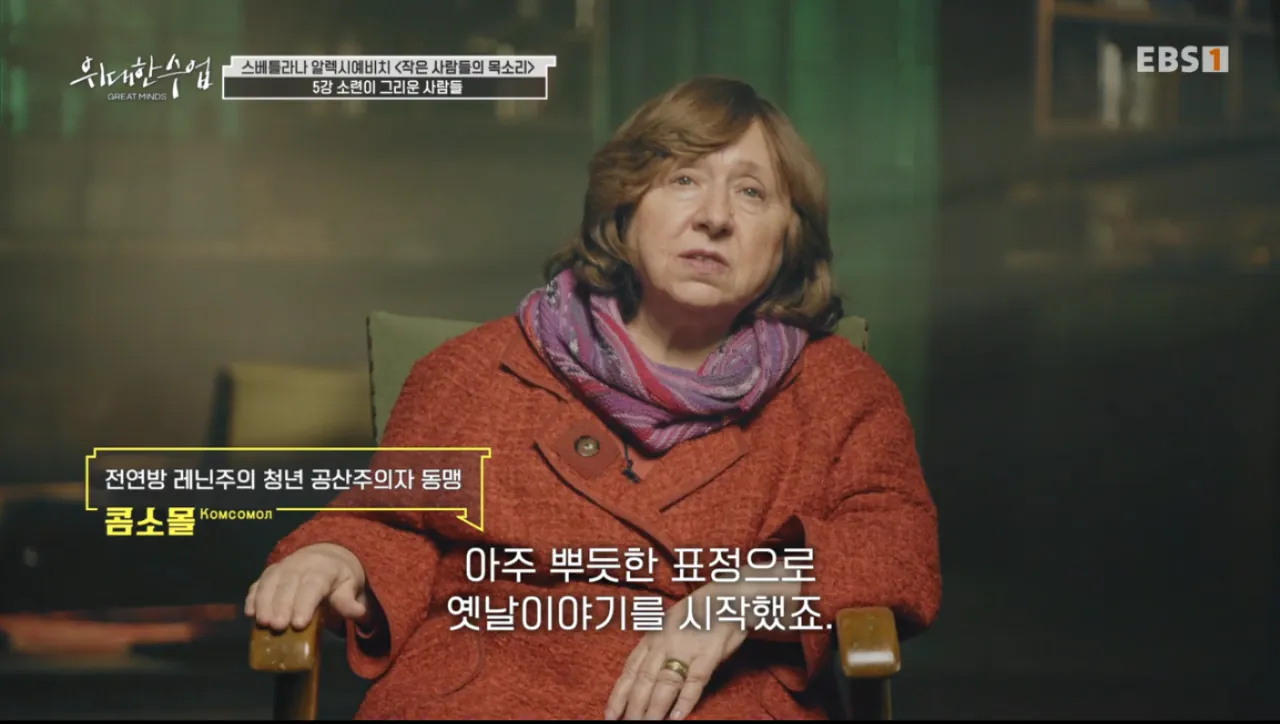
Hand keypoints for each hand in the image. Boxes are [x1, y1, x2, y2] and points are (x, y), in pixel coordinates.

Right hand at [245, 543, 372, 631]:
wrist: (326, 555)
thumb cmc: (339, 577)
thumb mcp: (351, 585)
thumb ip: (350, 600)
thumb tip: (359, 613)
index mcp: (323, 568)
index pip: (313, 584)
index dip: (304, 603)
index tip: (299, 623)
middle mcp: (300, 565)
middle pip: (288, 584)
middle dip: (281, 605)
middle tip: (277, 627)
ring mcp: (283, 567)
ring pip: (270, 581)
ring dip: (264, 602)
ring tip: (262, 623)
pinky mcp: (270, 574)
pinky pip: (258, 582)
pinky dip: (252, 597)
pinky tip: (249, 613)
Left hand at [605, 586, 747, 720]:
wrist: (727, 596)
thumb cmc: (698, 612)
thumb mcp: (668, 623)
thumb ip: (656, 645)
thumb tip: (643, 671)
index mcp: (652, 637)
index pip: (630, 670)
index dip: (619, 695)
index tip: (609, 714)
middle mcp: (664, 644)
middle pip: (644, 681)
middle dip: (633, 708)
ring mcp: (685, 649)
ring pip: (664, 684)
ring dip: (654, 709)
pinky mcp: (708, 655)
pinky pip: (694, 682)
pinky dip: (684, 701)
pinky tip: (676, 717)